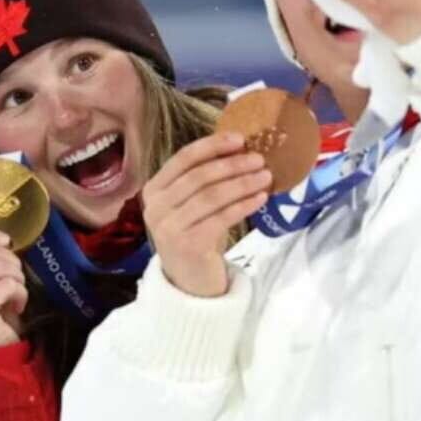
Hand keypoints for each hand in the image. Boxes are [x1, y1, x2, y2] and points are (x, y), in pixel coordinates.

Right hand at [141, 131, 270, 297]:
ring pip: (212, 196)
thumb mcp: (193, 205)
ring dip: (242, 183)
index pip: (183, 159)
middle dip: (233, 165)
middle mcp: (156, 207)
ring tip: (266, 176)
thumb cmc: (196, 235)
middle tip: (260, 159)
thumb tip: (242, 148)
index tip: (239, 139)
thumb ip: (205, 179)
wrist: (190, 282)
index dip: (212, 146)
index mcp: (154, 189)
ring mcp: (169, 227)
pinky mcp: (188, 244)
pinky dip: (244, 205)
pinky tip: (260, 198)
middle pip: (199, 176)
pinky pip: (222, 217)